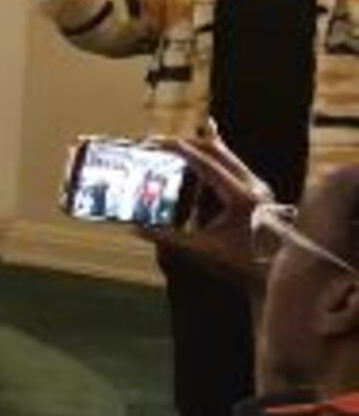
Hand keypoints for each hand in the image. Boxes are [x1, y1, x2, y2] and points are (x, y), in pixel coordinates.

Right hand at [146, 120, 270, 288]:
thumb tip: (136, 229)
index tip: (157, 143)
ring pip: (226, 154)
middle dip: (186, 143)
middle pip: (217, 150)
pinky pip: (232, 164)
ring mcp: (259, 186)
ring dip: (198, 149)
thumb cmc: (243, 263)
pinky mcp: (259, 190)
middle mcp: (254, 185)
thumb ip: (168, 238)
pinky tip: (195, 161)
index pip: (206, 163)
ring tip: (172, 150)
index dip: (180, 150)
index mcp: (241, 197)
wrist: (278, 272)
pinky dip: (210, 160)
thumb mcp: (202, 250)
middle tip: (159, 144)